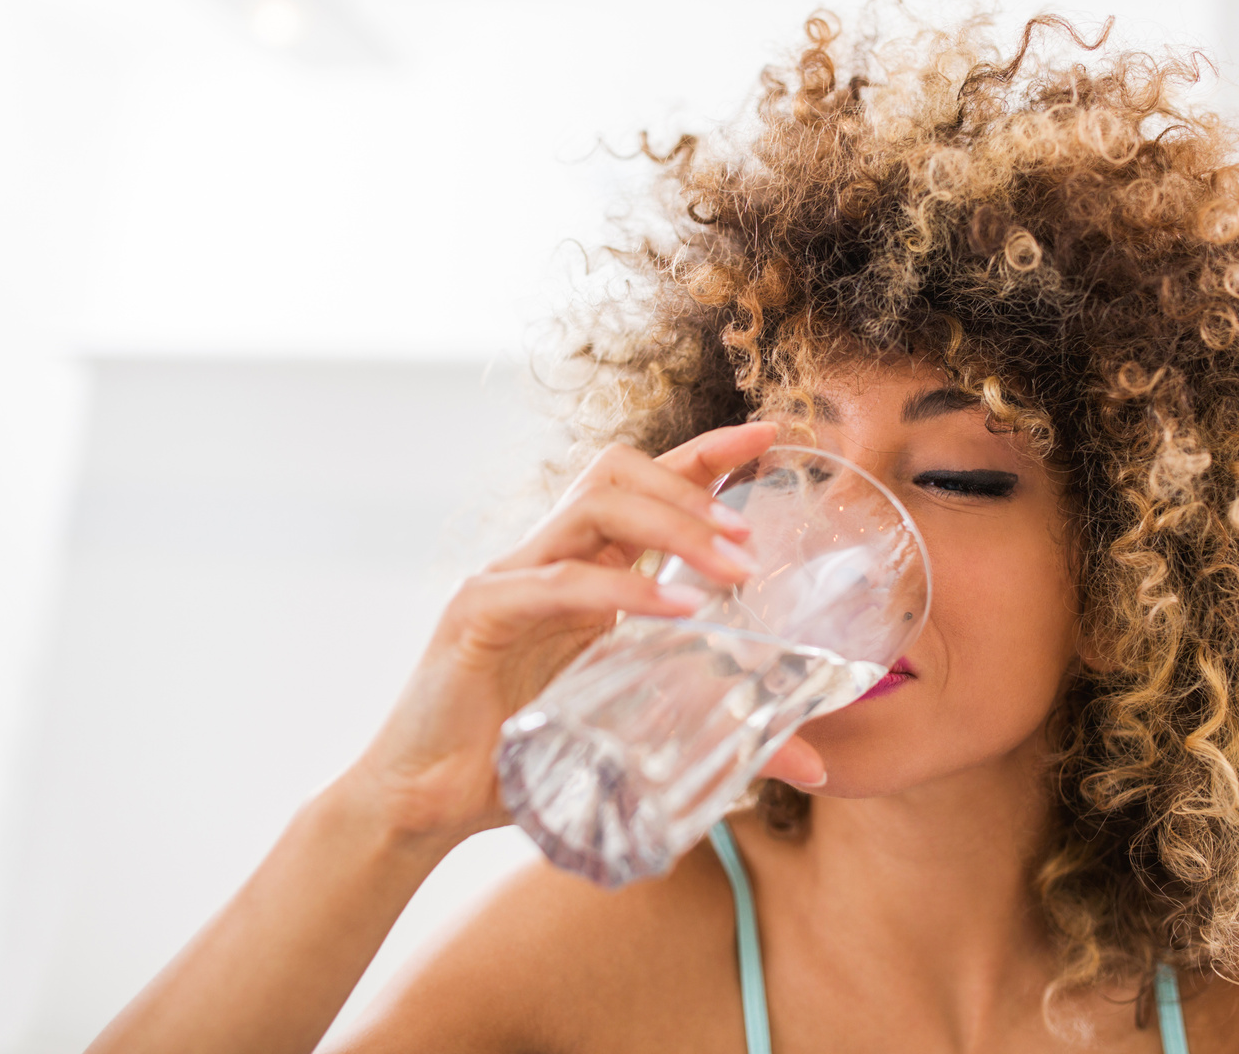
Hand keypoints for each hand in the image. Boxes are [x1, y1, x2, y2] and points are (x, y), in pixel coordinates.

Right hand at [338, 421, 826, 847]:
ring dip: (672, 524)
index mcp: (580, 569)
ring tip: (731, 567)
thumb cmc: (526, 761)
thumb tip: (811, 762)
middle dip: (694, 487)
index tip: (773, 435)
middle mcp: (544, 557)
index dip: (707, 453)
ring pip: (591, 505)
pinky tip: (674, 612)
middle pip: (618, 472)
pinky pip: (558, 583)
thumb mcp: (635, 733)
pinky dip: (621, 590)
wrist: (428, 803)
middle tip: (754, 537)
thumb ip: (718, 731)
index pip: (645, 485)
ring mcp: (507, 577)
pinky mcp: (477, 614)